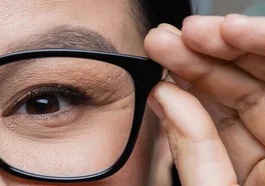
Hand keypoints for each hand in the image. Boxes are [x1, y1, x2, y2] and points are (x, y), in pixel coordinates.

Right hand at [145, 14, 264, 185]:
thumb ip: (197, 153)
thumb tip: (166, 96)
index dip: (262, 46)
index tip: (226, 29)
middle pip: (264, 82)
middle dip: (220, 50)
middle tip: (176, 35)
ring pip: (243, 96)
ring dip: (198, 66)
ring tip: (162, 46)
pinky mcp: (248, 166)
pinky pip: (225, 121)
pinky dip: (193, 97)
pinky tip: (171, 76)